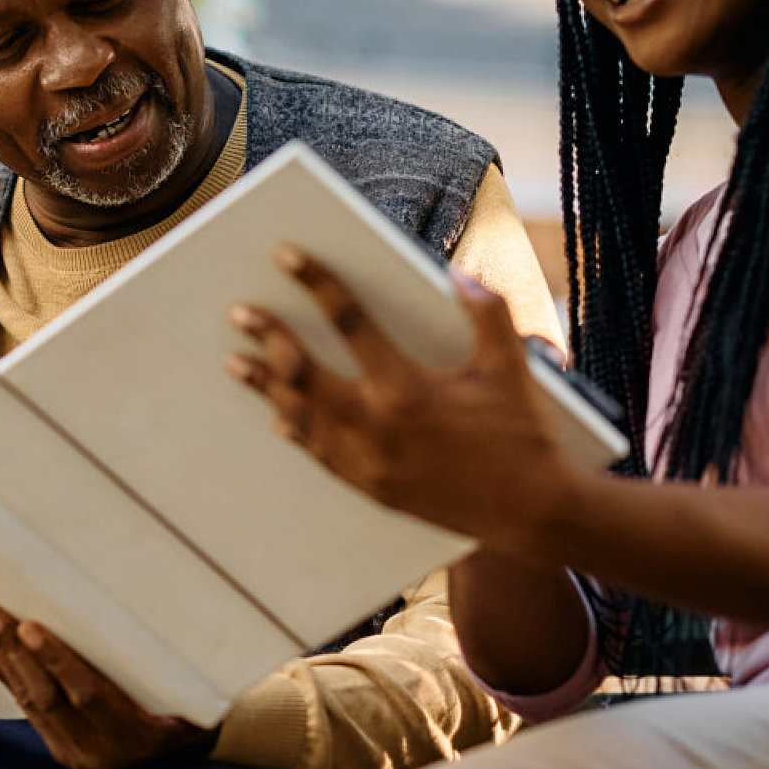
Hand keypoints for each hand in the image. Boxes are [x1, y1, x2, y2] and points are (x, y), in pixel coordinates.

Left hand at [0, 602, 214, 768]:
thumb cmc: (194, 719)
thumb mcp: (195, 703)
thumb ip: (172, 673)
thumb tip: (173, 622)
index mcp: (132, 734)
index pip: (86, 694)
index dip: (56, 659)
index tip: (30, 626)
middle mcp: (95, 748)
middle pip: (46, 695)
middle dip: (13, 648)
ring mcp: (72, 750)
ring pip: (28, 698)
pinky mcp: (58, 747)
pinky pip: (25, 705)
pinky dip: (5, 670)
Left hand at [225, 245, 574, 550]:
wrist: (532, 514)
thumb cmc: (524, 435)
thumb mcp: (511, 367)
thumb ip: (486, 314)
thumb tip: (458, 274)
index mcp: (407, 388)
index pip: (348, 321)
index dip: (316, 282)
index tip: (285, 254)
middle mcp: (377, 426)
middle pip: (304, 373)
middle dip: (268, 339)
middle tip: (239, 314)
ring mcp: (369, 462)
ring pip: (302, 417)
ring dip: (267, 387)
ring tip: (237, 362)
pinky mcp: (372, 489)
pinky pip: (320, 455)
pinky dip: (297, 431)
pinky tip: (279, 417)